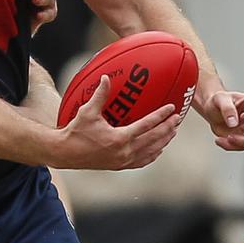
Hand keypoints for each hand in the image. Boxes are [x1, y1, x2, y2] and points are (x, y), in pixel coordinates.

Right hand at [52, 75, 181, 170]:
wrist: (65, 153)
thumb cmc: (75, 131)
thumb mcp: (87, 111)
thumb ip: (99, 94)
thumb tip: (106, 77)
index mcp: (119, 138)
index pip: (147, 125)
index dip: (161, 116)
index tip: (172, 108)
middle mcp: (124, 151)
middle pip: (154, 139)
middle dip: (168, 128)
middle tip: (178, 119)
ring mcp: (123, 160)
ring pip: (151, 151)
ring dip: (164, 141)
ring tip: (173, 131)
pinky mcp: (120, 166)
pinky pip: (142, 161)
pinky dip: (153, 154)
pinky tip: (159, 149)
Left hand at [200, 89, 243, 150]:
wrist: (211, 112)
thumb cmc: (218, 102)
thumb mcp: (219, 99)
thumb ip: (227, 108)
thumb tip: (233, 123)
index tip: (242, 116)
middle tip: (240, 128)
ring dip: (242, 142)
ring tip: (227, 137)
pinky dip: (231, 146)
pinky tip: (220, 140)